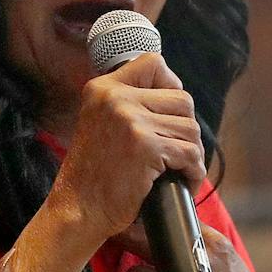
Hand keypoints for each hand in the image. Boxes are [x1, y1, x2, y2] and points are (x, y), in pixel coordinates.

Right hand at [53, 53, 206, 246]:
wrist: (79, 208)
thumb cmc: (94, 173)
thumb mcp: (99, 123)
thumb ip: (126, 104)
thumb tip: (175, 96)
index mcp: (103, 88)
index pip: (153, 63)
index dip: (171, 84)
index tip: (170, 112)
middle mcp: (116, 98)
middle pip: (182, 99)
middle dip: (186, 128)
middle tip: (177, 151)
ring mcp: (131, 120)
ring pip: (190, 128)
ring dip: (191, 153)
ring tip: (179, 170)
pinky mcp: (146, 146)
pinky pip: (190, 153)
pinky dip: (193, 172)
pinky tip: (183, 182)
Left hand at [118, 224, 271, 271]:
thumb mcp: (232, 265)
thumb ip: (205, 241)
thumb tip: (178, 217)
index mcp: (210, 247)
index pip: (169, 221)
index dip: (150, 223)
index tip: (138, 225)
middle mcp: (190, 265)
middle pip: (140, 240)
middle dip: (128, 241)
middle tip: (120, 243)